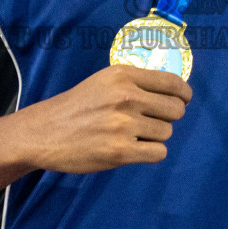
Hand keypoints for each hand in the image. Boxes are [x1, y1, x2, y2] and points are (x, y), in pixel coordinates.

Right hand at [13, 64, 190, 172]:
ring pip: (167, 132)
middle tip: (153, 121)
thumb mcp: (104, 82)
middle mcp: (126, 97)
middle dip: (169, 117)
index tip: (182, 100)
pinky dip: (150, 152)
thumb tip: (173, 92)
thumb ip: (134, 84)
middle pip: (176, 110)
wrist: (44, 132)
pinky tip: (134, 148)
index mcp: (123, 76)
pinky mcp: (121, 151)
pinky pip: (158, 152)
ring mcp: (124, 125)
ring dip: (156, 136)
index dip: (183, 94)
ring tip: (134, 135)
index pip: (172, 83)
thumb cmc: (76, 106)